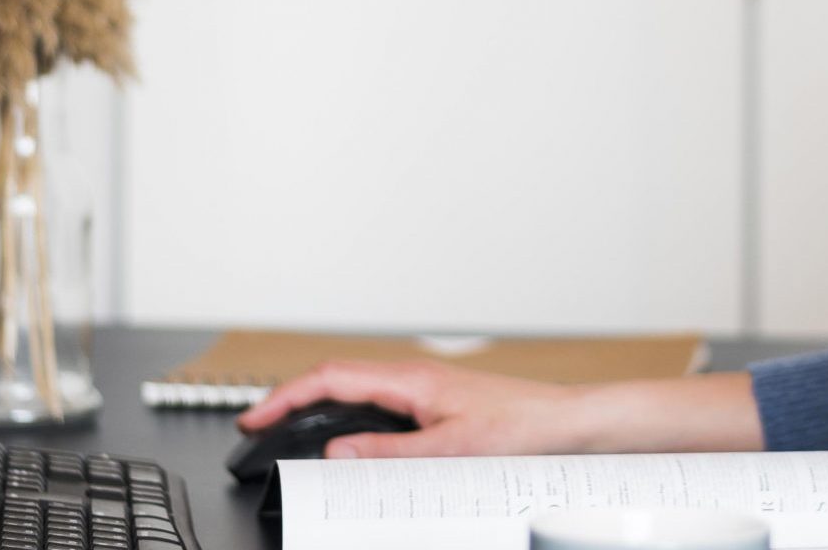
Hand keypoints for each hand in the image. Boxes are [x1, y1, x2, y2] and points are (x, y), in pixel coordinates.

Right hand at [234, 362, 764, 458]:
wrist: (573, 423)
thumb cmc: (527, 425)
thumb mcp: (453, 447)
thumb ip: (393, 451)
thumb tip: (340, 451)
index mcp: (412, 378)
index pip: (331, 377)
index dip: (286, 396)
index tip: (255, 416)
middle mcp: (415, 377)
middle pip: (336, 379)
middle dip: (291, 399)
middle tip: (259, 427)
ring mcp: (425, 389)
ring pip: (356, 391)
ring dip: (319, 407)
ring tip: (289, 431)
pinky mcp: (437, 404)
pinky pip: (378, 405)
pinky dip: (349, 418)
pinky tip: (348, 439)